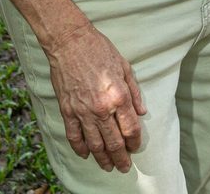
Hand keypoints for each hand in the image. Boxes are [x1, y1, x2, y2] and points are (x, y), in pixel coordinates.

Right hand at [43, 19, 145, 171]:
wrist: (70, 42)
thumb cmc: (100, 50)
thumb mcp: (125, 67)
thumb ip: (135, 92)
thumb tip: (142, 113)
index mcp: (119, 96)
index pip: (130, 129)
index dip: (135, 142)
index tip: (135, 147)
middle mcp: (102, 108)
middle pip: (114, 142)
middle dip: (121, 157)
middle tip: (124, 167)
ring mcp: (83, 112)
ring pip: (94, 144)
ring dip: (102, 159)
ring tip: (108, 167)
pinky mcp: (67, 111)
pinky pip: (74, 136)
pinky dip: (80, 148)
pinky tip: (86, 154)